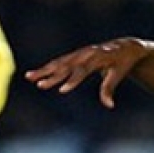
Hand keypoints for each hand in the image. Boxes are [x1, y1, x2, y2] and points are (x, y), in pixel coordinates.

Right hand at [24, 37, 152, 107]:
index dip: (72, 81)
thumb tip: (109, 105)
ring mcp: (79, 53)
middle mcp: (86, 53)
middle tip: (40, 86)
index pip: (83, 70)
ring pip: (59, 62)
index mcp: (97, 57)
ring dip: (43, 70)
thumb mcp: (118, 74)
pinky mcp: (75, 55)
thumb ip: (109, 88)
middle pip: (67, 66)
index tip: (61, 91)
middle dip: (53, 76)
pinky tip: (34, 75)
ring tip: (29, 77)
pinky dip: (47, 68)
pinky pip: (59, 62)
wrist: (125, 46)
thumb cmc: (122, 63)